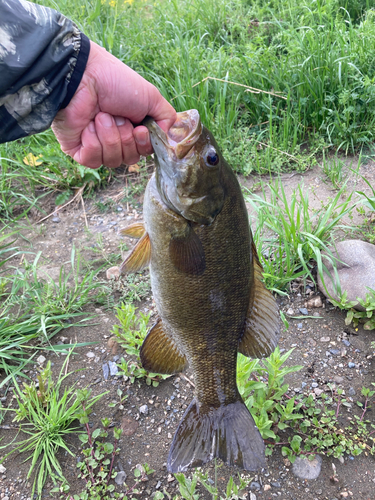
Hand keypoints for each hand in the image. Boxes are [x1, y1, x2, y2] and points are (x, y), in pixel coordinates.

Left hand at [52, 41, 175, 167]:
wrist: (84, 76)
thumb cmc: (116, 82)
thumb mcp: (151, 97)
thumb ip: (167, 119)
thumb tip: (169, 141)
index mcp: (131, 128)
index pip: (143, 152)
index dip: (143, 145)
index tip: (140, 129)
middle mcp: (115, 138)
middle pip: (130, 159)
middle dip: (126, 139)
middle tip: (118, 118)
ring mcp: (96, 145)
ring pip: (112, 161)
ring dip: (110, 137)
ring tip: (101, 117)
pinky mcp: (78, 150)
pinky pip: (93, 160)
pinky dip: (94, 142)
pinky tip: (88, 126)